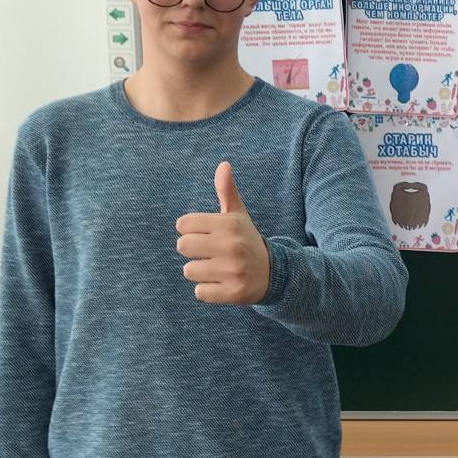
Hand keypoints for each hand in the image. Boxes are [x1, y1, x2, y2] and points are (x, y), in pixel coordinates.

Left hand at [175, 162, 270, 303]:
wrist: (275, 273)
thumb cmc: (246, 240)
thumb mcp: (238, 215)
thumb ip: (227, 191)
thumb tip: (223, 165)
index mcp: (228, 224)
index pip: (183, 224)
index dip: (191, 230)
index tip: (206, 234)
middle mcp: (231, 246)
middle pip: (182, 246)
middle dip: (193, 250)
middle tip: (209, 252)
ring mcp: (232, 270)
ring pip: (189, 270)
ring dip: (200, 272)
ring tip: (217, 268)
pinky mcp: (233, 292)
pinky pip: (200, 292)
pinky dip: (208, 290)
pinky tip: (222, 283)